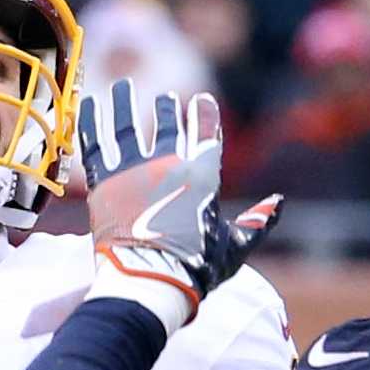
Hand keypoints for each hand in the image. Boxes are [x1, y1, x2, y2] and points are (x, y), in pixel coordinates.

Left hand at [79, 78, 282, 330]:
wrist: (149, 282)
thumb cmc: (195, 269)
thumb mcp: (235, 247)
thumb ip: (257, 222)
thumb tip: (279, 202)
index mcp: (202, 176)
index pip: (207, 133)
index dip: (205, 113)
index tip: (202, 100)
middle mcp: (168, 165)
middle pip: (167, 124)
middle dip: (167, 107)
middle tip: (165, 98)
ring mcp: (133, 171)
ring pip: (126, 125)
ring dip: (124, 103)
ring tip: (122, 87)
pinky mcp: (104, 183)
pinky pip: (95, 143)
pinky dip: (92, 120)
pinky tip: (91, 104)